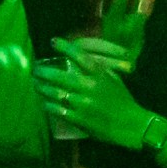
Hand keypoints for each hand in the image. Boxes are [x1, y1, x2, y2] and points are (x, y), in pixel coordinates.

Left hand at [37, 53, 153, 148]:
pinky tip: (44, 103)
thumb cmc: (123, 101)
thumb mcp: (114, 80)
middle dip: (43, 71)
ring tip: (36, 84)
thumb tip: (82, 60)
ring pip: (55, 93)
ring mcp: (83, 104)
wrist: (130, 125)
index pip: (80, 56)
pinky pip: (58, 110)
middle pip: (60, 76)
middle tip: (35, 69)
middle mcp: (90, 87)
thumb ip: (99, 70)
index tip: (53, 42)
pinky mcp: (79, 119)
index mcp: (100, 75)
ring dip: (42, 88)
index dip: (65, 47)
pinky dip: (49, 105)